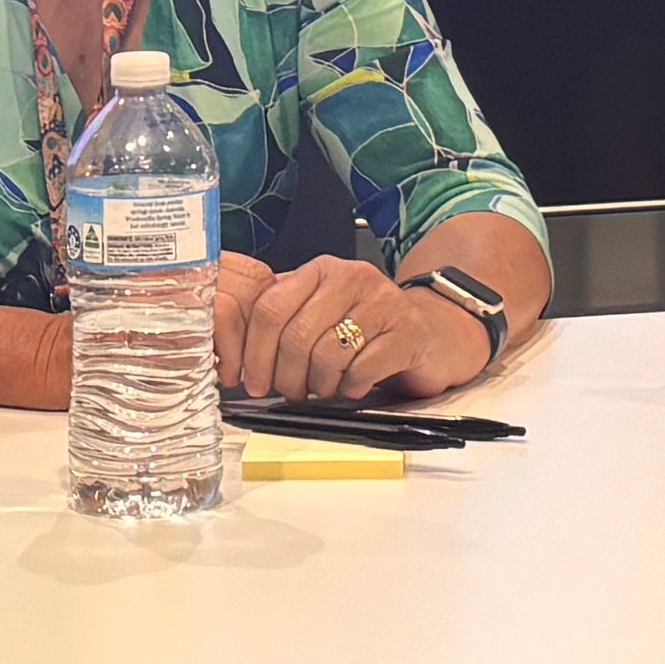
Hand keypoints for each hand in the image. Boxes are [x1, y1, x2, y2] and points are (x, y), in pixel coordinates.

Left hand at [211, 253, 494, 403]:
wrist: (432, 333)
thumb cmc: (366, 328)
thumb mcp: (321, 312)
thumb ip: (284, 319)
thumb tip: (232, 349)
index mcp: (320, 271)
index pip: (269, 307)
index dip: (254, 351)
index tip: (250, 380)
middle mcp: (351, 278)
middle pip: (295, 335)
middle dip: (284, 375)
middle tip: (288, 393)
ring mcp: (382, 302)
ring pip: (328, 353)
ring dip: (319, 384)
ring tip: (323, 389)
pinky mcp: (407, 332)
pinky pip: (363, 368)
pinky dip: (351, 386)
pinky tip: (354, 386)